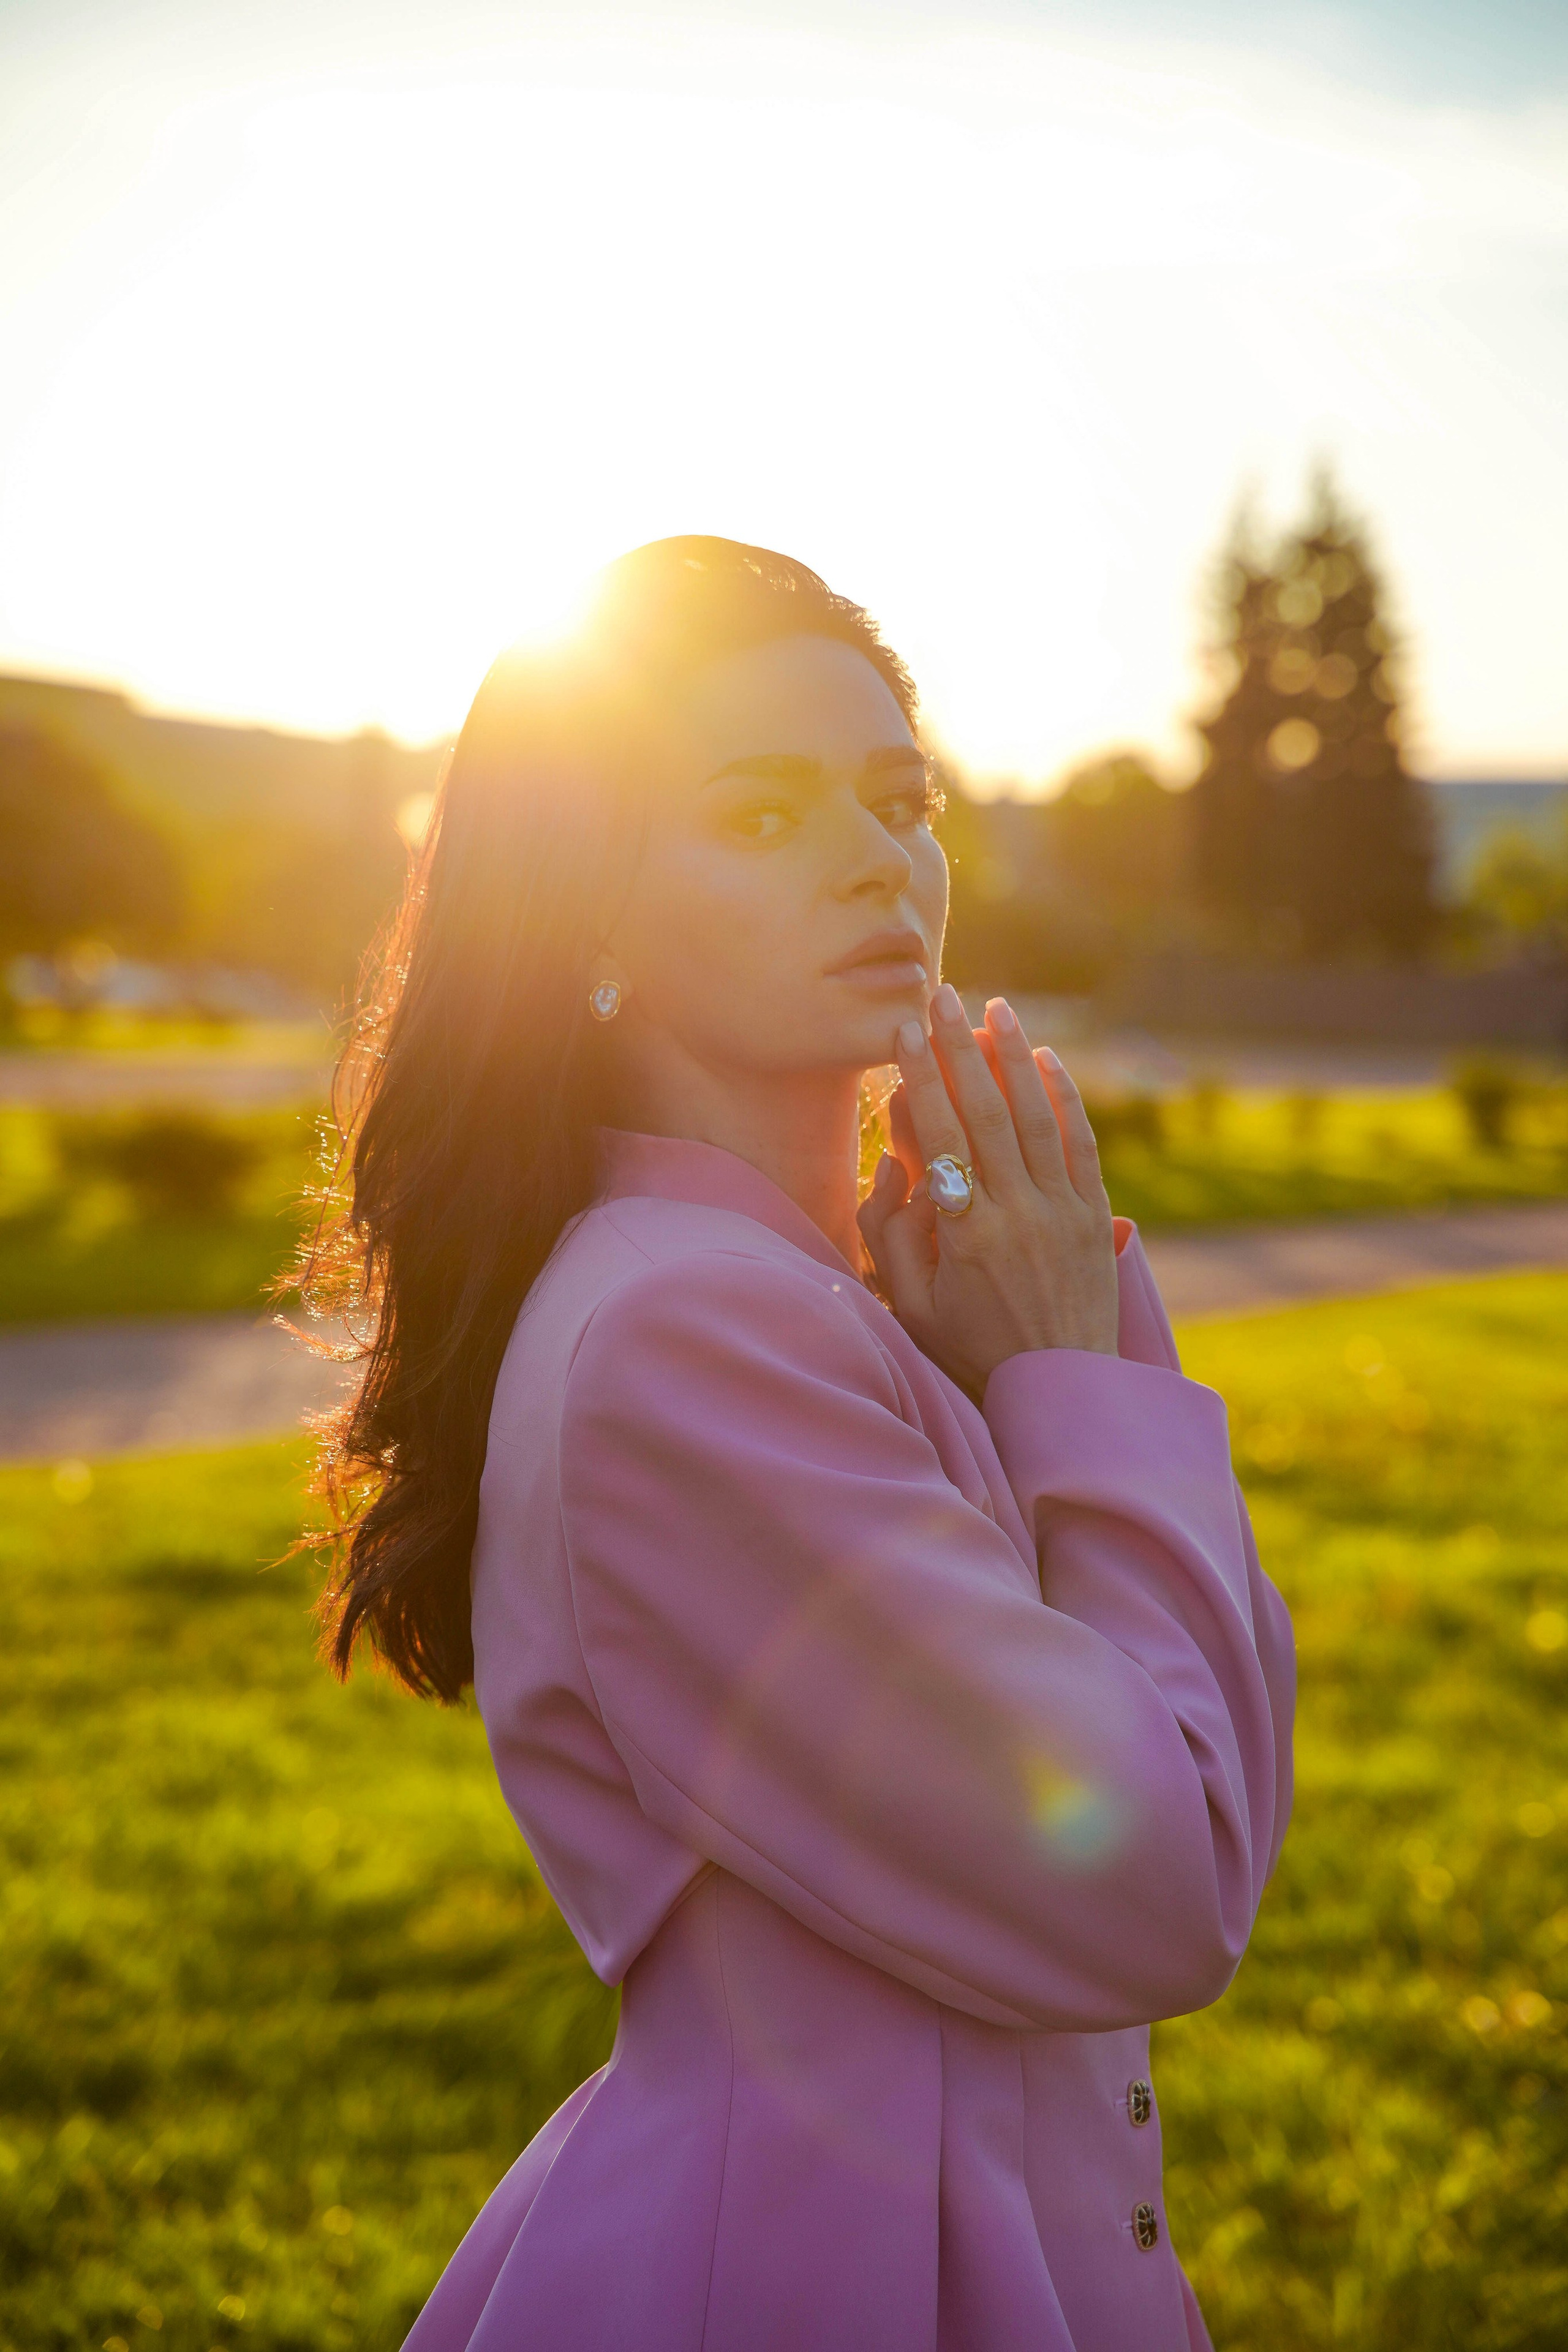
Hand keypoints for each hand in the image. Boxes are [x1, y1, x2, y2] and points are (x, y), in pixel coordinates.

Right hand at [857, 984, 1118, 1397]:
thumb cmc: (972, 1350)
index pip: (940, 1136)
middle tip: (939, 995)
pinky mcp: (1092, 1218)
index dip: (919, 1078)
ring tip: (995, 1007)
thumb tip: (894, 1164)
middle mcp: (1018, 1212)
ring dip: (1014, 1056)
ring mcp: (1061, 1212)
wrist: (1060, 1391)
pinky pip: (1079, 1145)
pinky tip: (1048, 1060)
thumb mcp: (910, 1305)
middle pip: (987, 1111)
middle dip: (959, 1046)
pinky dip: (1064, 1097)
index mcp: (967, 1233)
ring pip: (1036, 1116)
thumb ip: (889, 1234)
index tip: (902, 1033)